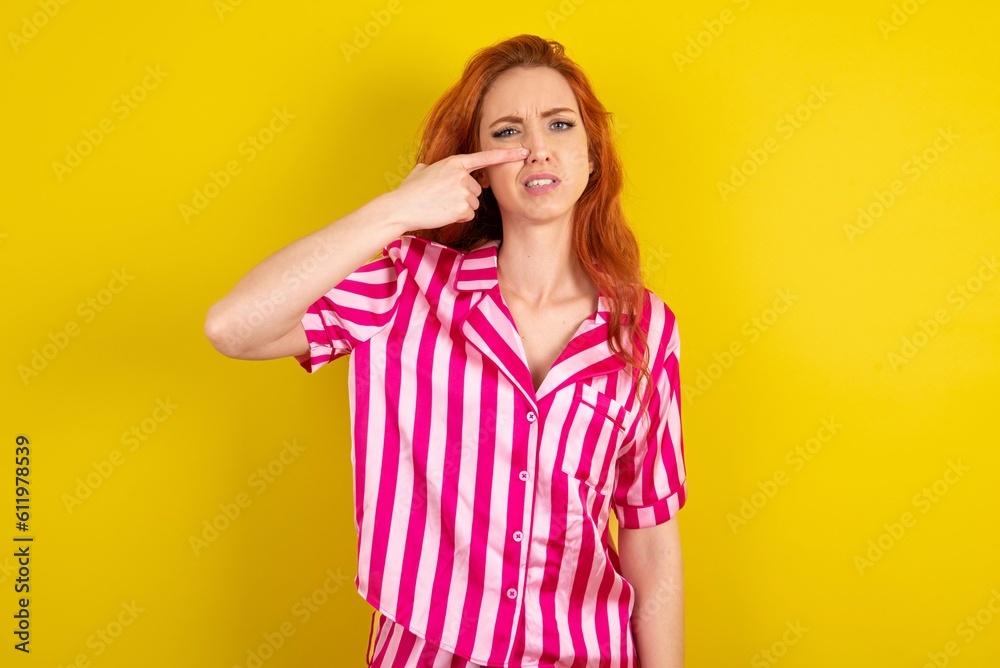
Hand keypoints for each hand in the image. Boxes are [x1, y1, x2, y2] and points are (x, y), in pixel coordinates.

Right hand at [385, 147, 527, 227]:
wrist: (401, 207)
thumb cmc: (409, 190)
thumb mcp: (422, 171)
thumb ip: (434, 168)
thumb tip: (429, 169)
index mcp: (454, 162)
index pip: (486, 157)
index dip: (506, 155)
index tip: (523, 152)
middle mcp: (462, 175)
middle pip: (477, 189)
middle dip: (464, 196)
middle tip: (443, 198)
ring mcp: (463, 192)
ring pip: (473, 203)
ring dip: (460, 207)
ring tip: (441, 206)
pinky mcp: (462, 208)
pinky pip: (468, 215)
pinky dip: (458, 217)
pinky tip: (443, 214)